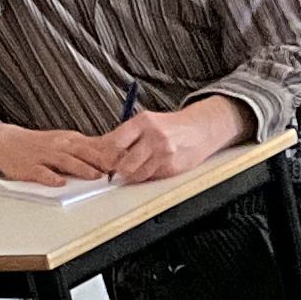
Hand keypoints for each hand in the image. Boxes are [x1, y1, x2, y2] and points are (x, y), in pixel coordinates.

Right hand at [0, 122, 116, 187]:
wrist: (6, 142)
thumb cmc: (40, 145)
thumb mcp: (65, 142)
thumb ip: (86, 149)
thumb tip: (112, 155)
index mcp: (71, 140)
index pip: (95, 145)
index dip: (112, 153)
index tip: (127, 160)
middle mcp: (60, 146)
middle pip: (84, 152)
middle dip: (102, 161)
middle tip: (118, 170)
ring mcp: (45, 156)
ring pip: (66, 162)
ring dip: (82, 169)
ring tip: (96, 177)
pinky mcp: (30, 167)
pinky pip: (42, 173)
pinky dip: (51, 178)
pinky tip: (60, 183)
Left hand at [90, 99, 247, 183]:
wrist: (198, 129)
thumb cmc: (168, 127)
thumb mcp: (146, 122)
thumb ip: (126, 135)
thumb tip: (101, 151)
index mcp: (143, 122)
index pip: (114, 143)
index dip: (106, 156)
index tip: (105, 160)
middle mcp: (153, 136)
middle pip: (123, 164)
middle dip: (118, 169)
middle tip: (118, 168)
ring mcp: (164, 153)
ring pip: (136, 175)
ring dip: (132, 174)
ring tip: (136, 166)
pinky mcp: (171, 167)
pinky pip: (150, 178)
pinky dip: (147, 175)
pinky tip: (152, 166)